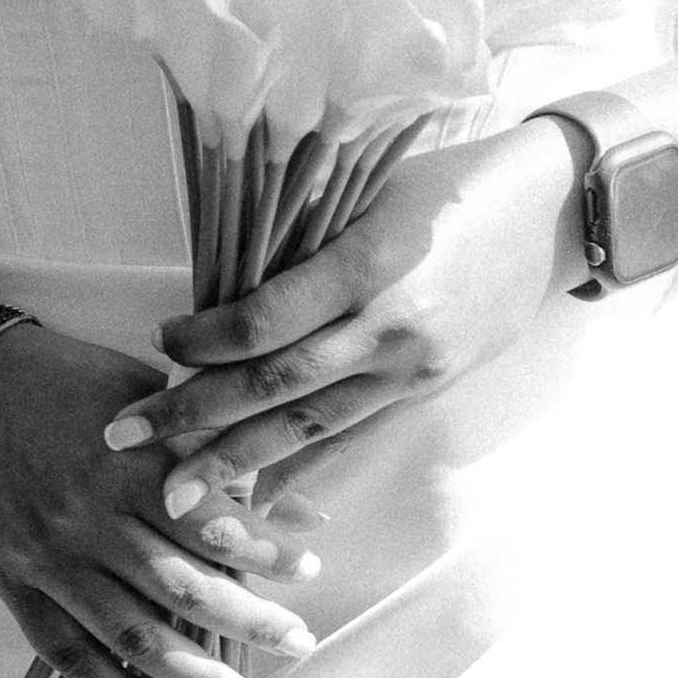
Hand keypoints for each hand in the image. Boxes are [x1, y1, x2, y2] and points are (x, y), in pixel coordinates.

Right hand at [0, 320, 325, 677]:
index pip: (211, 523)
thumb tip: (294, 502)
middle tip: (302, 646)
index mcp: (127, 464)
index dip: (267, 552)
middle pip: (182, 591)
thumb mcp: (145, 390)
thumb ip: (210, 446)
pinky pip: (70, 657)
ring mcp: (51, 561)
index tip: (312, 567)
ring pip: (133, 638)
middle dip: (251, 626)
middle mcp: (90, 520)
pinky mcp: (17, 587)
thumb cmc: (67, 379)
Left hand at [100, 121, 583, 492]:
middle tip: (125, 440)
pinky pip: (355, 437)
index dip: (205, 340)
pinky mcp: (428, 387)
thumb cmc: (452, 179)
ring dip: (237, 460)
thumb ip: (309, 243)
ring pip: (311, 425)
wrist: (552, 210)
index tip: (160, 345)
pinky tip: (260, 498)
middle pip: (276, 383)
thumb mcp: (372, 192)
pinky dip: (304, 469)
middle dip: (196, 417)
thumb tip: (228, 289)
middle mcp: (390, 326)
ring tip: (178, 492)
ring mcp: (412, 366)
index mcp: (369, 264)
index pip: (267, 318)